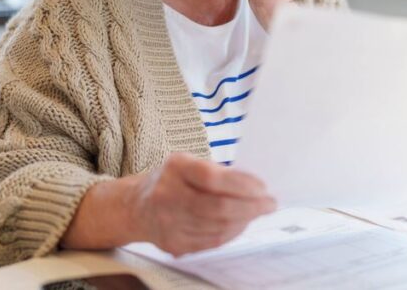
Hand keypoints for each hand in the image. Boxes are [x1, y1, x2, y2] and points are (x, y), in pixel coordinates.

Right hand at [130, 153, 275, 254]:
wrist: (136, 206)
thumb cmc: (173, 180)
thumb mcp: (190, 164)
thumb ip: (219, 173)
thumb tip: (257, 189)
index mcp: (175, 167)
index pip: (213, 178)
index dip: (243, 185)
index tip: (263, 188)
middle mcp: (167, 195)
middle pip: (218, 208)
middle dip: (251, 207)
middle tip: (270, 204)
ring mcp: (168, 222)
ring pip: (218, 227)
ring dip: (244, 221)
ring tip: (257, 212)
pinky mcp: (172, 243)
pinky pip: (211, 242)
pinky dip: (231, 233)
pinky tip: (240, 224)